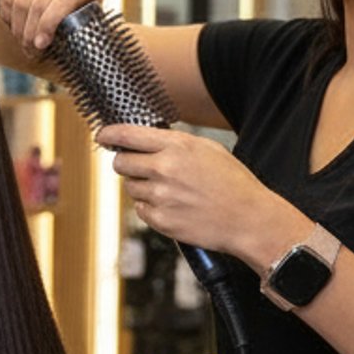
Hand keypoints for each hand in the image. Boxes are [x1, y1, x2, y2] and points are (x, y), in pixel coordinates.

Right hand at [0, 0, 102, 56]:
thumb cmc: (76, 3)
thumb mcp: (84, 14)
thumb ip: (76, 28)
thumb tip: (56, 49)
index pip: (62, 4)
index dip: (47, 27)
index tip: (40, 46)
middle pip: (37, 5)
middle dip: (29, 32)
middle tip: (28, 49)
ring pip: (19, 1)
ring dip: (17, 26)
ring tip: (20, 39)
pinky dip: (6, 12)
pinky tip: (11, 22)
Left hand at [98, 125, 297, 261]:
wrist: (251, 219)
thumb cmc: (234, 184)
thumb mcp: (209, 150)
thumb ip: (174, 143)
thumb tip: (142, 138)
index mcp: (177, 147)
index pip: (126, 135)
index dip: (109, 134)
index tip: (103, 136)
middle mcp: (164, 169)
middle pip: (120, 163)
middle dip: (127, 164)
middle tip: (143, 168)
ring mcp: (160, 196)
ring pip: (130, 187)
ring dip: (143, 187)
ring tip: (172, 191)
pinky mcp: (159, 219)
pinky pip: (140, 208)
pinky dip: (151, 207)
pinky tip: (174, 206)